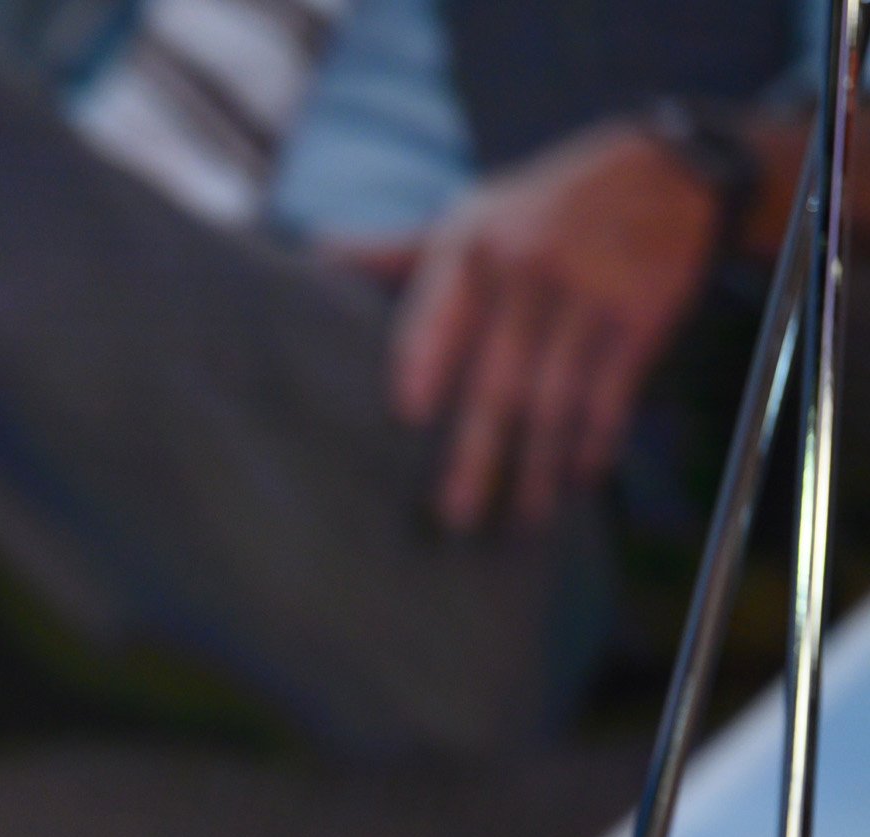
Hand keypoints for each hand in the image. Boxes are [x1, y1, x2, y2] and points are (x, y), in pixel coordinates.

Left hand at [325, 120, 720, 531]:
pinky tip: (576, 480)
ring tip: (518, 519)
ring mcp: (589, 294)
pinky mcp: (641, 315)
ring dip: (536, 467)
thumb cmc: (542, 207)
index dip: (424, 366)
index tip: (407, 419)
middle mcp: (529, 271)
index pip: (439, 317)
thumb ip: (399, 252)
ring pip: (555, 400)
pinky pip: (610, 393)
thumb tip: (320, 257)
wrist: (663, 170)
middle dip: (476, 454)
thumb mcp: (471, 216)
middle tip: (453, 515)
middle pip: (496, 379)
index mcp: (472, 249)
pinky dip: (594, 442)